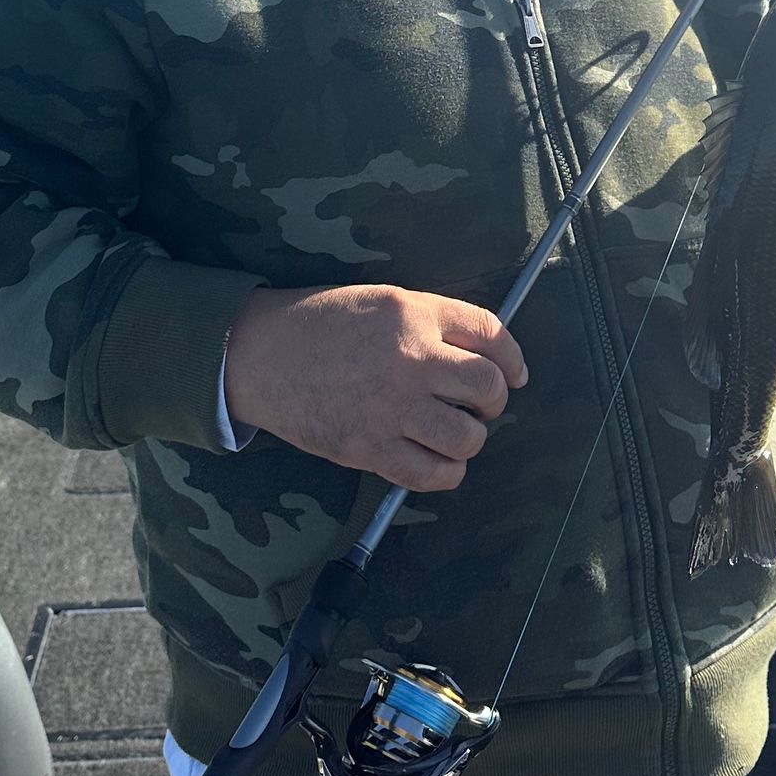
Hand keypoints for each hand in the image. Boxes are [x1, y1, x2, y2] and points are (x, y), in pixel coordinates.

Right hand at [222, 282, 527, 491]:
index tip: (515, 372)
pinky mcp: (370, 448)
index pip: (493, 333)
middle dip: (494, 400)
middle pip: (488, 387)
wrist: (260, 354)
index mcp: (414, 313)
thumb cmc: (321, 322)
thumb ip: (432, 322)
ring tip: (453, 430)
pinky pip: (432, 475)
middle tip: (479, 404)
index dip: (513, 357)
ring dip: (470, 437)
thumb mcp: (383, 301)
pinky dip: (446, 472)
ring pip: (468, 437)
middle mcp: (410, 359)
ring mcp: (391, 408)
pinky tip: (436, 459)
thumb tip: (483, 355)